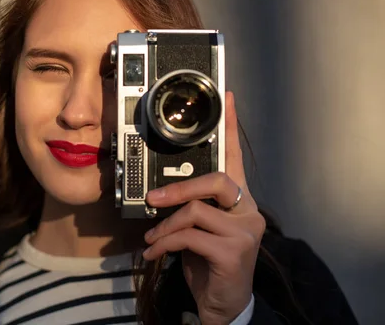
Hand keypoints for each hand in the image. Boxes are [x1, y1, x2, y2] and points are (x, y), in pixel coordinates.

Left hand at [142, 91, 265, 324]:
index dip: (231, 128)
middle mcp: (248, 210)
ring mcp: (246, 231)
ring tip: (152, 240)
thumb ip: (190, 205)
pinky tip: (155, 254)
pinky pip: (189, 236)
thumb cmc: (208, 260)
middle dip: (179, 188)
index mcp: (238, 200)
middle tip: (154, 197)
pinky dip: (165, 243)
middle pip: (217, 180)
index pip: (236, 157)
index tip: (227, 98)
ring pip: (196, 211)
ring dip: (165, 225)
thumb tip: (160, 190)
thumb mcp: (198, 228)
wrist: (222, 302)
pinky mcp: (235, 252)